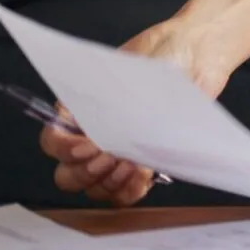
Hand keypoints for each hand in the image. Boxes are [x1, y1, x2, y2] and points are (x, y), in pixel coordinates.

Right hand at [43, 21, 232, 206]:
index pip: (53, 141)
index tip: (88, 145)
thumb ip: (115, 103)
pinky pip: (125, 193)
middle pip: (68, 174)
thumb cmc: (161, 57)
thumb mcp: (131, 72)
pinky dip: (129, 190)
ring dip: (108, 182)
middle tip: (109, 157)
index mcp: (78, 111)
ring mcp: (117, 154)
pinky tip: (141, 174)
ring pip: (95, 188)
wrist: (196, 55)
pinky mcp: (143, 166)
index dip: (64, 149)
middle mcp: (93, 137)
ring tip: (130, 163)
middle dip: (85, 171)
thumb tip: (110, 127)